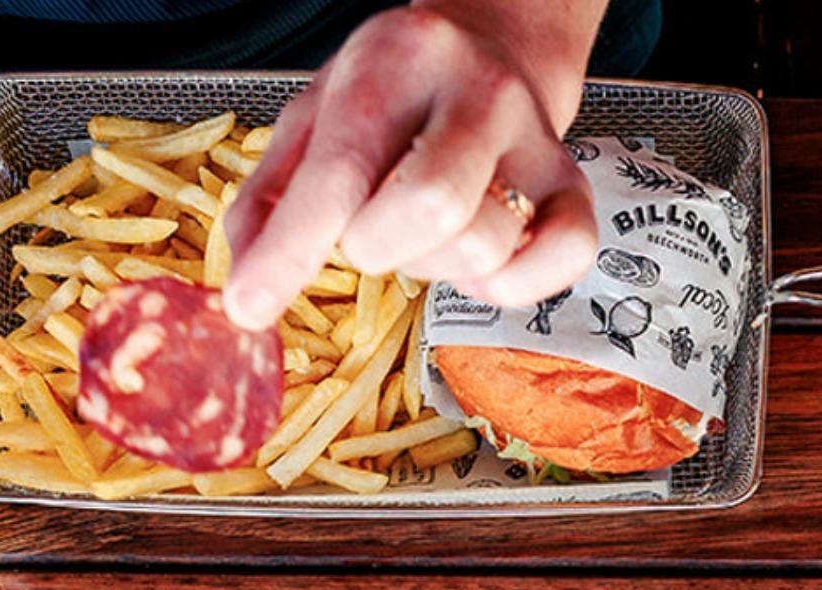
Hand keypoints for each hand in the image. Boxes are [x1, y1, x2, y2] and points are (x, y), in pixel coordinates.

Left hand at [217, 0, 600, 329]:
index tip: (251, 305)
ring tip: (427, 233)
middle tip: (372, 235)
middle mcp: (480, 92)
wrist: (497, 52)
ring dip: (438, 266)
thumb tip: (246, 287)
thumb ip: (272, 197)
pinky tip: (480, 257)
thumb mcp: (317, 117)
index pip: (340, 169)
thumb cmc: (398, 95)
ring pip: (484, 247)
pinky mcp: (576, 189)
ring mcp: (537, 142)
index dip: (292, 249)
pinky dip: (508, 285)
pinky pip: (558, 264)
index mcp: (397, 60)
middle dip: (381, 247)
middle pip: (434, 206)